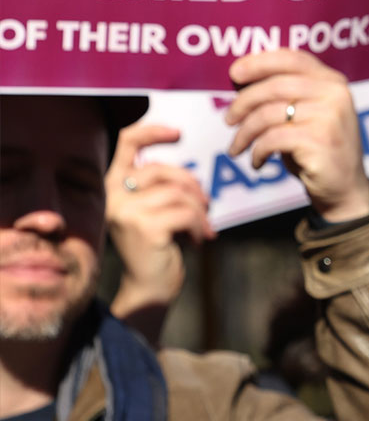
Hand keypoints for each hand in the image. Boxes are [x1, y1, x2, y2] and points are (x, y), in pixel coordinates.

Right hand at [105, 122, 213, 343]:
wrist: (150, 288)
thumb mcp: (156, 210)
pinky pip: (186, 213)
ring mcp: (125, 210)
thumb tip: (189, 173)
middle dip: (191, 185)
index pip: (125, 144)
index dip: (151, 132)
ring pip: (177, 193)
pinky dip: (200, 225)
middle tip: (205, 206)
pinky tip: (200, 240)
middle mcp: (111, 196)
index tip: (178, 133)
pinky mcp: (144, 226)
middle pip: (161, 169)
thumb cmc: (158, 247)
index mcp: (111, 187)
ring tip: (203, 229)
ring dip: (199, 212)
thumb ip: (161, 187)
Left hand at [225, 50, 368, 222]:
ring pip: (268, 114)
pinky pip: (272, 139)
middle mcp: (335, 95)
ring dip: (245, 132)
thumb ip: (288, 93)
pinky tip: (256, 161)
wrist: (346, 188)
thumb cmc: (318, 148)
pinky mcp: (320, 141)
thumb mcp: (309, 113)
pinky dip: (257, 151)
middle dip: (243, 102)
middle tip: (229, 119)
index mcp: (332, 82)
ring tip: (237, 147)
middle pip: (274, 86)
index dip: (258, 62)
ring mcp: (330, 117)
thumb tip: (241, 78)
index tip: (234, 74)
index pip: (291, 58)